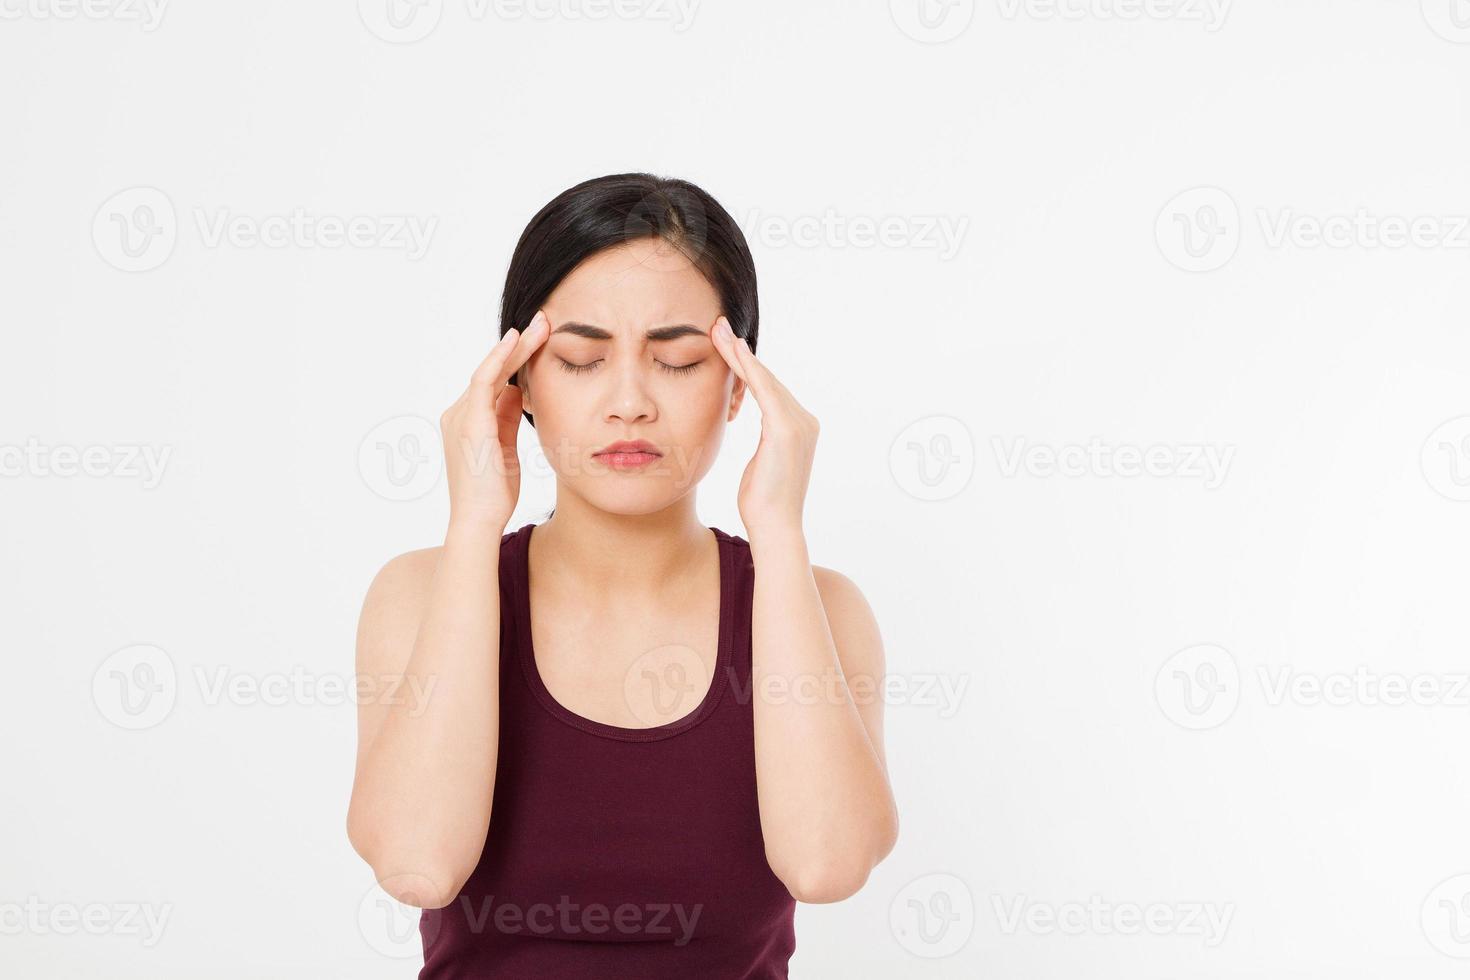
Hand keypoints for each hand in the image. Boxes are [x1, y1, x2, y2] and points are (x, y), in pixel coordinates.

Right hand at [439, 311, 549, 533]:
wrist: (480, 520)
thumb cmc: (494, 494)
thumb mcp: (505, 450)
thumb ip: (507, 420)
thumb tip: (517, 392)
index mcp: (468, 422)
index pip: (495, 383)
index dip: (517, 360)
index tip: (541, 341)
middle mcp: (458, 413)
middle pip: (493, 371)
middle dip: (519, 346)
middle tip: (543, 322)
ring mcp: (461, 415)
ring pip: (491, 370)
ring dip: (517, 346)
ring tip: (541, 326)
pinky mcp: (470, 421)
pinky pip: (485, 379)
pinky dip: (500, 357)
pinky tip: (517, 341)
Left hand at [710, 316, 818, 540]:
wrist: (775, 528)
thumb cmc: (763, 504)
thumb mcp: (762, 465)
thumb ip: (764, 445)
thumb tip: (756, 438)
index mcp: (800, 429)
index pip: (769, 389)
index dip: (748, 365)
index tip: (727, 344)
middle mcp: (805, 421)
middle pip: (767, 378)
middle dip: (740, 351)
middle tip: (718, 326)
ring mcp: (799, 424)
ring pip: (764, 378)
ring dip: (739, 353)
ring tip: (718, 331)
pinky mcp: (786, 429)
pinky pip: (763, 389)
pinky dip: (747, 368)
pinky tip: (731, 351)